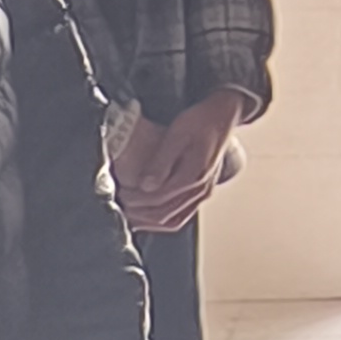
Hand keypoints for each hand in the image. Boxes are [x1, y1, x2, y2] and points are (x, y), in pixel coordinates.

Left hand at [109, 89, 251, 234]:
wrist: (222, 118)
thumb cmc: (200, 122)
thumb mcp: (177, 135)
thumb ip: (161, 162)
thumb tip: (145, 185)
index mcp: (194, 175)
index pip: (159, 198)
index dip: (135, 199)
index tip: (118, 194)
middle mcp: (201, 190)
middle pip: (164, 214)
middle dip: (137, 213)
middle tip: (117, 205)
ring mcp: (203, 194)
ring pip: (172, 220)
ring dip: (147, 221)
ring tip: (128, 214)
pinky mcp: (201, 194)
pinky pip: (180, 217)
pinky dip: (161, 221)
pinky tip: (147, 217)